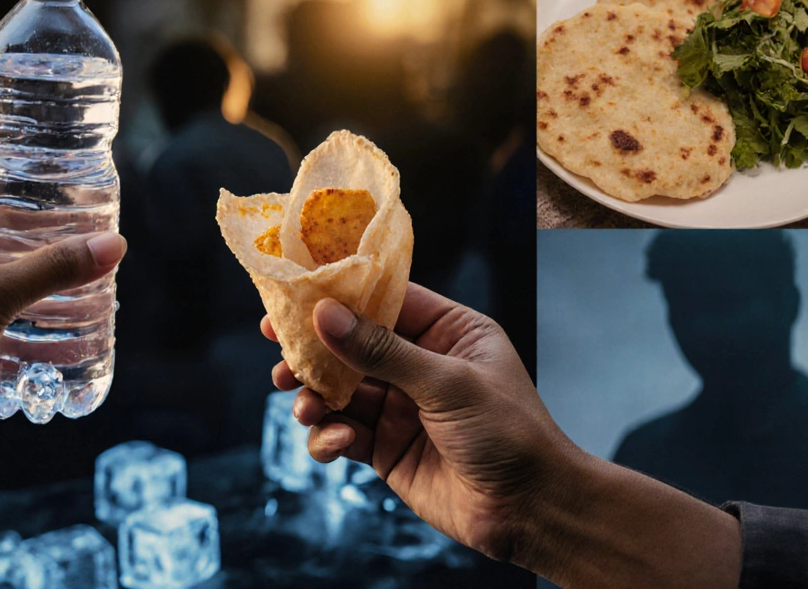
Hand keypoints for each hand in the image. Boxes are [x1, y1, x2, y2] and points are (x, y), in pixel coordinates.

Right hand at [264, 283, 579, 560]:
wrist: (529, 511)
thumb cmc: (510, 435)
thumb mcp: (447, 383)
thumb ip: (382, 351)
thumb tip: (326, 316)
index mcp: (448, 332)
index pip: (386, 300)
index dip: (339, 297)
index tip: (295, 296)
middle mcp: (420, 364)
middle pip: (351, 345)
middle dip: (314, 351)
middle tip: (278, 352)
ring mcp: (400, 407)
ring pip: (339, 391)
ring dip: (315, 397)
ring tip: (305, 406)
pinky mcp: (386, 447)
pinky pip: (342, 433)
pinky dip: (329, 437)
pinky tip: (338, 443)